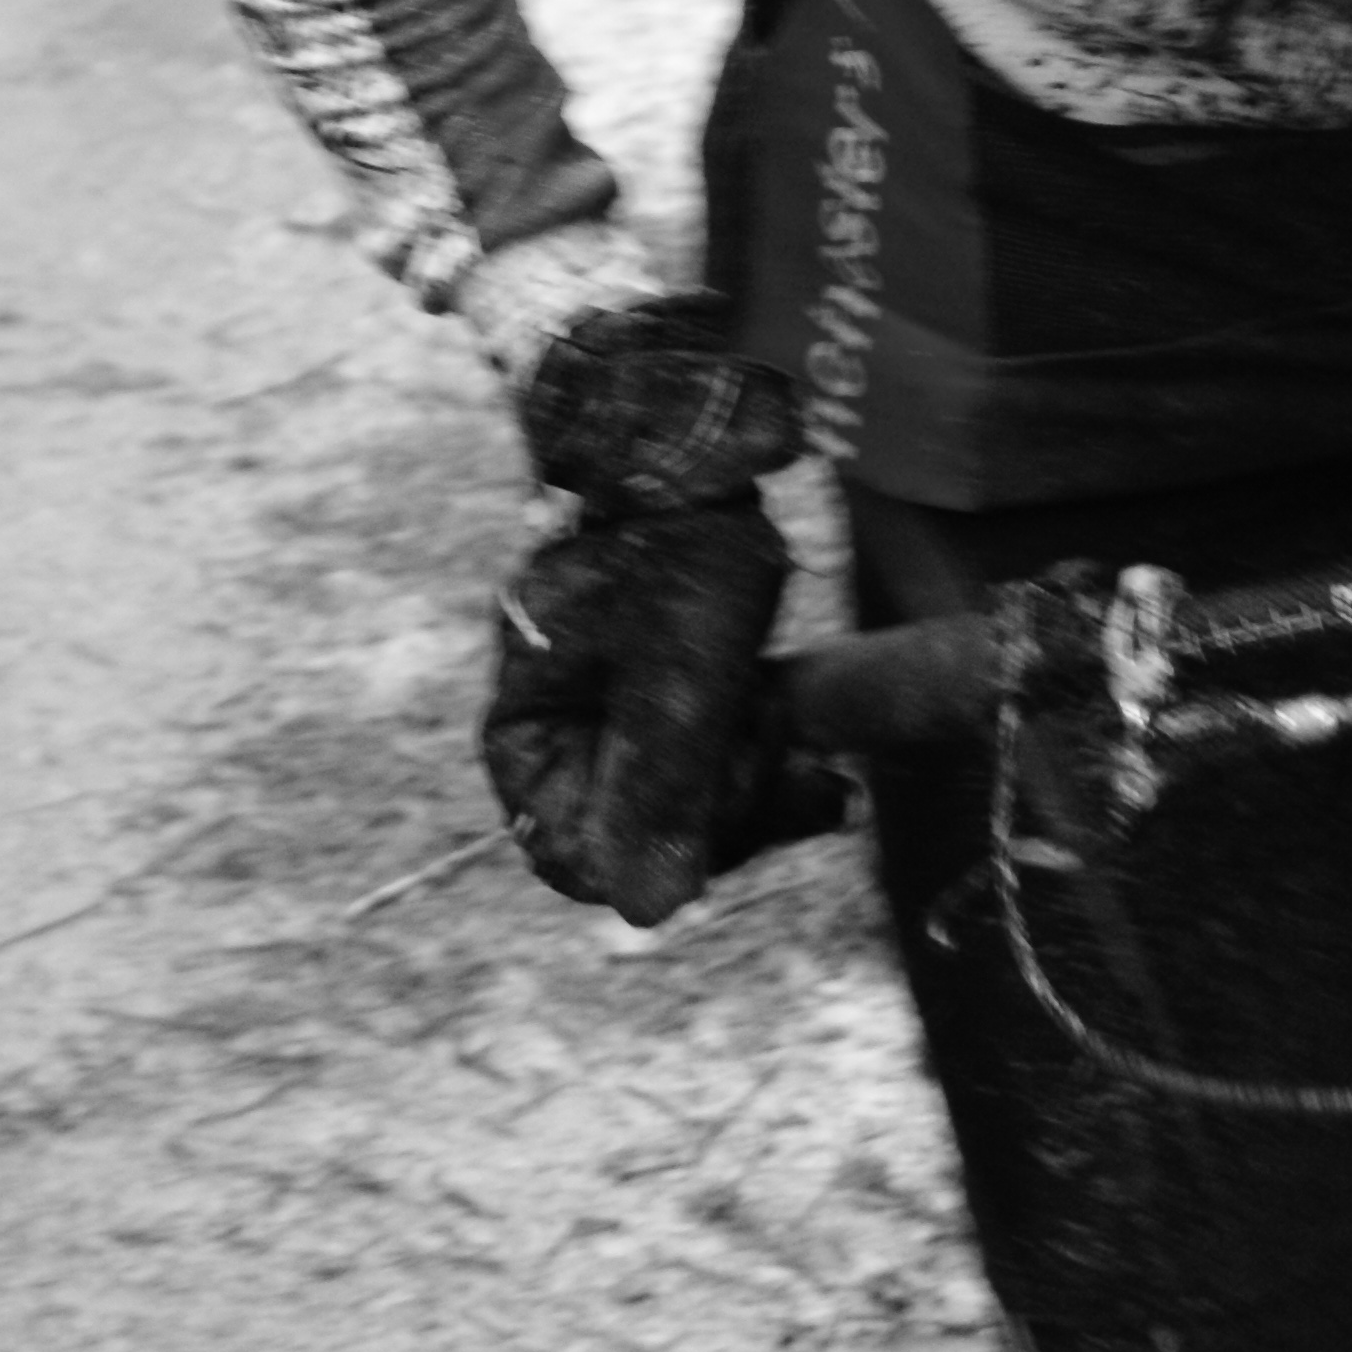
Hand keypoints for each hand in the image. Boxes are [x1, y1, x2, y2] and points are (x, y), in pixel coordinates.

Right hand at [484, 499, 800, 923]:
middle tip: (814, 785)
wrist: (702, 436)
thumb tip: (648, 915)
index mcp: (527, 733)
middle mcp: (560, 734)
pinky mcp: (664, 699)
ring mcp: (611, 716)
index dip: (666, 853)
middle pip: (638, 841)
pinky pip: (709, 769)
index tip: (743, 809)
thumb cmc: (679, 542)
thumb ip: (662, 784)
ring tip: (823, 770)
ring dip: (756, 795)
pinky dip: (764, 769)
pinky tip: (824, 772)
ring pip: (684, 810)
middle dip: (730, 818)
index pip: (578, 857)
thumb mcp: (681, 667)